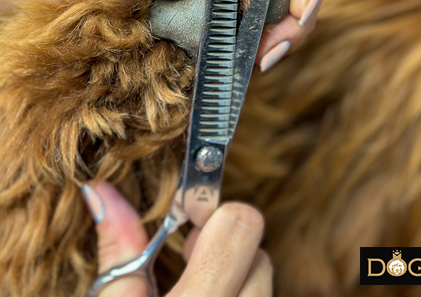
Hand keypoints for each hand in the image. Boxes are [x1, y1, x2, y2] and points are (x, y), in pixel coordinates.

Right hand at [82, 182, 270, 296]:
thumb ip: (118, 247)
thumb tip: (100, 189)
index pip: (242, 224)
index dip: (216, 215)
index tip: (192, 220)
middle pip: (261, 253)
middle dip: (228, 248)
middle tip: (192, 260)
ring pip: (264, 278)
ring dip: (237, 274)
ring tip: (201, 286)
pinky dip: (241, 292)